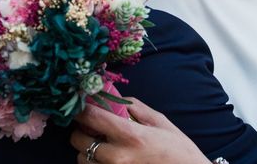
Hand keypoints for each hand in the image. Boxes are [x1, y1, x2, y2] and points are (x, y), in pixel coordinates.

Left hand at [70, 97, 209, 163]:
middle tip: (92, 126)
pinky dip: (95, 163)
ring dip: (86, 150)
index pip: (91, 117)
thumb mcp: (159, 121)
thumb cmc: (177, 149)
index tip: (80, 104)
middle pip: (79, 141)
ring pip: (82, 159)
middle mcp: (118, 157)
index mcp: (130, 136)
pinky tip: (107, 157)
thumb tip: (113, 98)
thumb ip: (133, 107)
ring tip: (102, 144)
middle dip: (81, 131)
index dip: (81, 108)